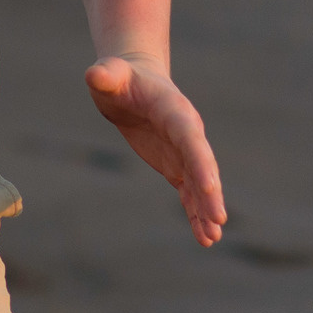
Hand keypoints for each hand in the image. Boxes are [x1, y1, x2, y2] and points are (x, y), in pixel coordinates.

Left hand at [86, 52, 227, 245]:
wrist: (133, 82)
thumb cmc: (121, 77)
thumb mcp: (110, 74)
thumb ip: (105, 75)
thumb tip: (94, 75)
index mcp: (175, 110)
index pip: (190, 138)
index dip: (200, 161)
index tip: (209, 186)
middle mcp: (187, 133)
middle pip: (202, 166)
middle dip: (210, 193)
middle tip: (218, 220)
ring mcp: (184, 152)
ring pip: (199, 184)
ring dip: (206, 209)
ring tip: (212, 238)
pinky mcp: (176, 166)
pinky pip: (189, 193)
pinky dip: (196, 213)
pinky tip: (204, 237)